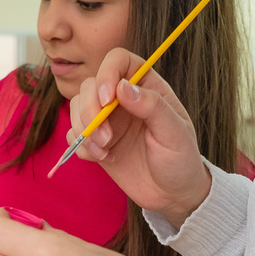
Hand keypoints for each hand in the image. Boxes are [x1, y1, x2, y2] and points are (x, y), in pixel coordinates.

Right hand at [70, 48, 210, 227]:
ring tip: (104, 151)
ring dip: (83, 130)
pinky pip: (74, 135)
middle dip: (90, 111)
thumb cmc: (180, 159)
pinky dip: (81, 147)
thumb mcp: (175, 132)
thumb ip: (152, 106)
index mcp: (146, 86)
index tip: (107, 100)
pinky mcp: (96, 141)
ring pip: (77, 108)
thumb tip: (123, 87)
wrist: (172, 194)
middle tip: (106, 137)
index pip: (118, 60)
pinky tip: (103, 158)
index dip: (107, 74)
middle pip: (89, 85)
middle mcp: (122, 98)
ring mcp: (107, 120)